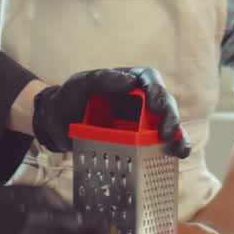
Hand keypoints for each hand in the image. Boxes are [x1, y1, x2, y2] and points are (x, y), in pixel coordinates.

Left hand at [32, 66, 189, 157]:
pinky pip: (159, 142)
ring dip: (178, 134)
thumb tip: (130, 81)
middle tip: (165, 131)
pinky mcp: (139, 139)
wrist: (56, 124)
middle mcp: (140, 98)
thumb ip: (103, 79)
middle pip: (164, 102)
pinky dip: (172, 148)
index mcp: (129, 80)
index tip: (155, 104)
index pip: (149, 79)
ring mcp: (142, 119)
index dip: (156, 90)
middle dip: (170, 116)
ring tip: (177, 147)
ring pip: (167, 122)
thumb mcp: (81, 84)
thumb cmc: (69, 98)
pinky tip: (177, 155)